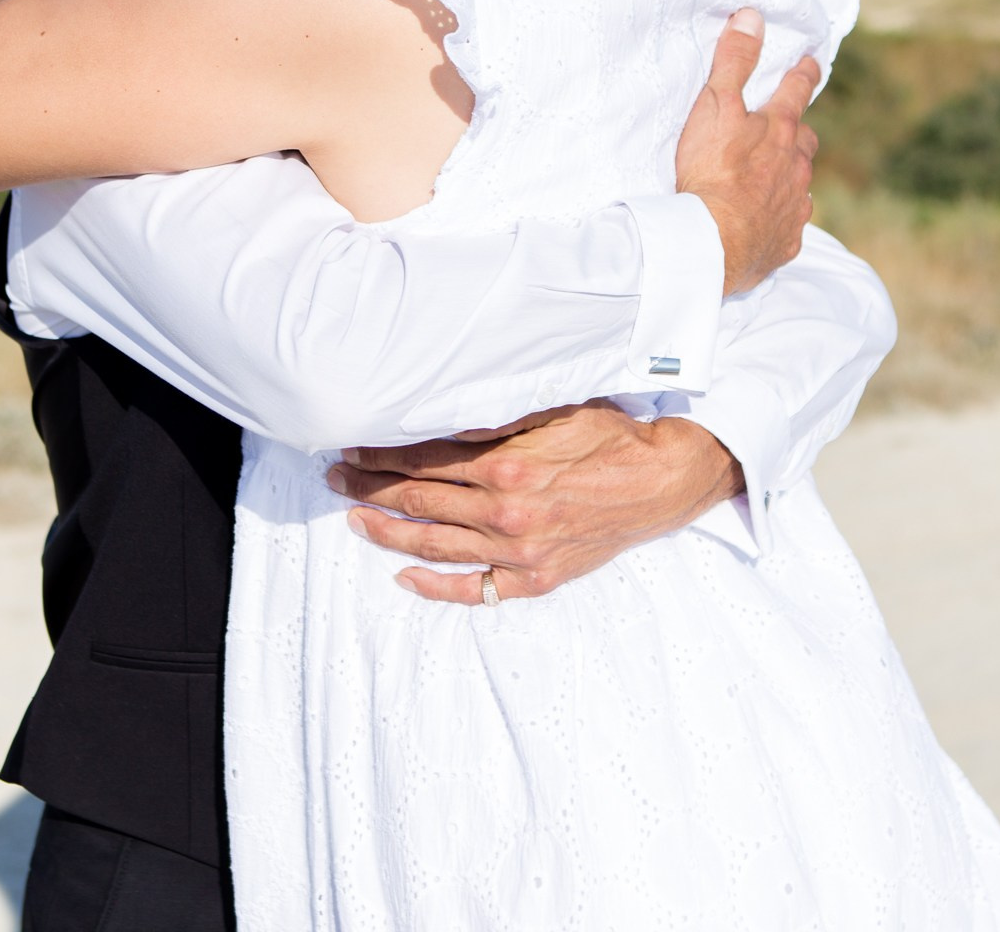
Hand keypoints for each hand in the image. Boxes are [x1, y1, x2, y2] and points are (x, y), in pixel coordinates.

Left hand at [329, 402, 743, 604]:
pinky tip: (403, 577)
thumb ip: (495, 418)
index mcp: (506, 464)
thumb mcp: (553, 410)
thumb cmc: (610, 437)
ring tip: (354, 520)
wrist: (662, 481)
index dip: (382, 453)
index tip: (353, 447)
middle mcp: (505, 511)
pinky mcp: (536, 577)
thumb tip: (439, 414)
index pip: (424, 459)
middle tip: (337, 478)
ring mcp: (518, 550)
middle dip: (370, 488)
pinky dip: (435, 586)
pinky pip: (475, 589)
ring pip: (434, 545)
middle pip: (418, 500)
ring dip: (386, 533)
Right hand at [675, 9, 820, 294]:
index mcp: (781, 130)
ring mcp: (793, 204)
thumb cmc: (713, 171)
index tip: (811, 63)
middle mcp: (796, 166)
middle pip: (805, 141)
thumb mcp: (716, 105)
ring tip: (770, 176)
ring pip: (799, 182)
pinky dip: (779, 216)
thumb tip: (752, 17)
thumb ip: (734, 61)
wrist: (714, 241)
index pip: (798, 91)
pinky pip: (788, 222)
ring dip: (788, 175)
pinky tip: (765, 220)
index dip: (804, 73)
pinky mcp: (784, 239)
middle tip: (786, 128)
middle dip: (797, 132)